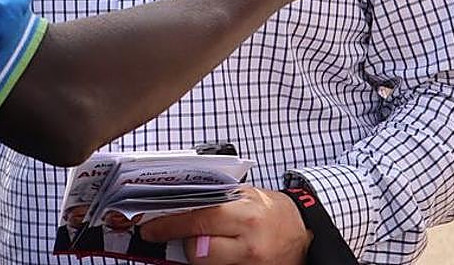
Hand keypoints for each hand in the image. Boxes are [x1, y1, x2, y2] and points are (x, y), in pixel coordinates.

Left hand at [139, 187, 309, 264]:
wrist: (304, 233)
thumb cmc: (272, 211)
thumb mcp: (245, 195)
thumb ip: (213, 201)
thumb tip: (175, 204)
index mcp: (245, 216)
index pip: (197, 221)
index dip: (169, 225)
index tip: (150, 228)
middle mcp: (249, 245)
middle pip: (198, 252)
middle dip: (186, 243)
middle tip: (182, 234)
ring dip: (199, 255)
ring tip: (208, 242)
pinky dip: (214, 262)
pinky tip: (219, 252)